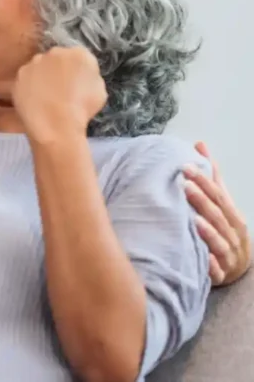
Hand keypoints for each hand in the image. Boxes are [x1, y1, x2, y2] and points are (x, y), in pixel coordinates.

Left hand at [12, 46, 107, 142]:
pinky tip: (34, 100)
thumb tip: (81, 76)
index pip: (80, 58)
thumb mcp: (99, 91)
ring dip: (42, 77)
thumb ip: (90, 77)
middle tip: (60, 89)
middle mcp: (55, 52)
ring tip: (45, 97)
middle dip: (59, 70)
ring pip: (40, 67)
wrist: (56, 123)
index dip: (78, 71)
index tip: (77, 83)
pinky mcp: (20, 74)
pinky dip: (29, 86)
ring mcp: (34, 62)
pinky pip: (26, 78)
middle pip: (58, 58)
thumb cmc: (82, 109)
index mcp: (79, 54)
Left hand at [184, 141, 251, 285]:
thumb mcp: (221, 203)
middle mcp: (232, 234)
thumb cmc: (225, 229)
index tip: (186, 167)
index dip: (204, 182)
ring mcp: (227, 255)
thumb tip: (200, 145)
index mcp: (232, 216)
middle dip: (202, 200)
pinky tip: (203, 258)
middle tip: (184, 185)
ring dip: (207, 230)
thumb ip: (211, 177)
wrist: (236, 267)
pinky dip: (210, 264)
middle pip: (217, 215)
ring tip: (194, 219)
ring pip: (219, 241)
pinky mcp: (220, 274)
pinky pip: (216, 270)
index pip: (219, 196)